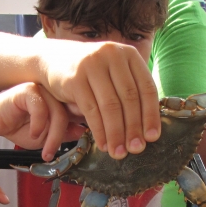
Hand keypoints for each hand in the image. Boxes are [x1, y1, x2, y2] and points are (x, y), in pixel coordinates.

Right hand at [0, 83, 84, 160]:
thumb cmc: (20, 127)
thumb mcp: (46, 137)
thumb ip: (65, 134)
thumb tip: (83, 132)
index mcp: (64, 104)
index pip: (83, 113)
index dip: (89, 127)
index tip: (92, 144)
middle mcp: (57, 95)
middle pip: (75, 113)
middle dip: (72, 135)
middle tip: (67, 153)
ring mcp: (44, 91)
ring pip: (59, 114)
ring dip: (53, 137)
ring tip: (47, 152)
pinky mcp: (30, 90)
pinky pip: (40, 108)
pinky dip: (38, 124)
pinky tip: (33, 134)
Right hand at [39, 40, 160, 158]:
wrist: (53, 59)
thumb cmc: (90, 72)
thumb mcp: (113, 72)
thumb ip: (130, 90)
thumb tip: (147, 128)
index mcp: (129, 54)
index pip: (146, 88)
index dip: (151, 115)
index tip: (152, 137)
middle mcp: (112, 55)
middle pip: (129, 98)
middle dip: (134, 128)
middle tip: (136, 149)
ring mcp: (92, 65)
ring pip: (110, 106)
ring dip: (116, 134)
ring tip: (119, 153)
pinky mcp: (75, 78)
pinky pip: (91, 110)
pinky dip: (99, 131)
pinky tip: (103, 145)